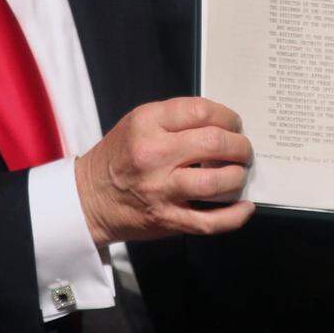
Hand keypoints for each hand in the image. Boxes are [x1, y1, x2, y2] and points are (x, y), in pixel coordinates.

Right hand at [74, 97, 254, 244]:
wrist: (88, 198)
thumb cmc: (119, 156)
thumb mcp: (138, 123)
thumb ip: (176, 119)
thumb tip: (223, 125)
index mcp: (148, 124)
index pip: (202, 111)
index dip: (228, 116)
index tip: (234, 124)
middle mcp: (155, 155)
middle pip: (215, 144)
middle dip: (240, 146)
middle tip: (243, 150)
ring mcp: (162, 190)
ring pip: (217, 182)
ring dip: (238, 177)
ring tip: (239, 173)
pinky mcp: (167, 219)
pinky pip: (210, 221)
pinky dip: (234, 216)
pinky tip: (244, 206)